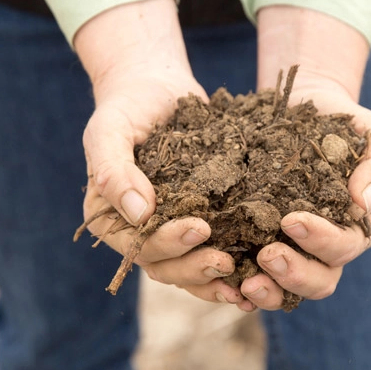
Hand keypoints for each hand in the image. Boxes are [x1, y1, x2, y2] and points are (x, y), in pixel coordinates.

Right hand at [75, 0, 249, 307]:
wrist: (157, 87)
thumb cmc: (128, 105)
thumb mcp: (111, 130)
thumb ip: (114, 170)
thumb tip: (138, 214)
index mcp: (112, 220)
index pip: (140, 246)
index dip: (169, 244)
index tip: (200, 228)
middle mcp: (140, 233)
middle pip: (166, 266)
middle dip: (196, 268)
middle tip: (227, 261)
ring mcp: (171, 229)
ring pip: (191, 267)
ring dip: (216, 278)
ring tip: (247, 281)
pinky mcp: (203, 220)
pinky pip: (215, 248)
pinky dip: (235, 263)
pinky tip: (260, 269)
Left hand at [241, 5, 370, 309]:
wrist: (302, 107)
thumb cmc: (341, 121)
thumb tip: (363, 202)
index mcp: (356, 227)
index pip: (343, 246)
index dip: (320, 240)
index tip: (291, 220)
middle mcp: (327, 249)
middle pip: (320, 281)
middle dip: (295, 274)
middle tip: (267, 256)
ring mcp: (294, 252)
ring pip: (288, 290)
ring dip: (269, 292)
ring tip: (245, 282)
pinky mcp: (261, 245)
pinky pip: (256, 277)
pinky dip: (242, 287)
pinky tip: (226, 285)